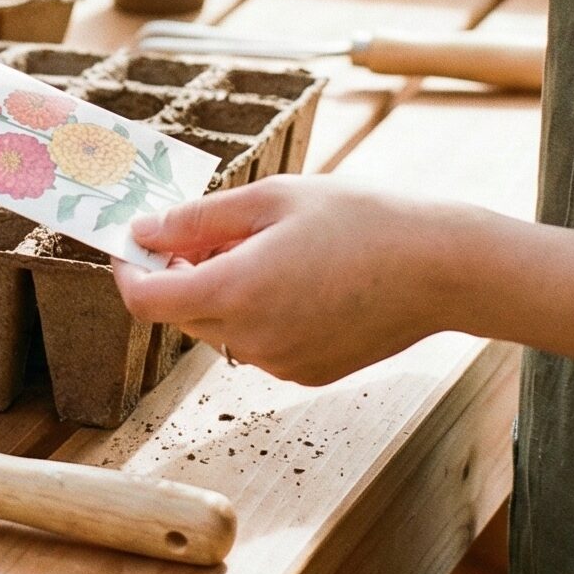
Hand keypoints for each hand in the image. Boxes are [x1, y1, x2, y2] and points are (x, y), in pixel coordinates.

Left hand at [113, 177, 466, 385]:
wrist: (443, 268)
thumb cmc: (362, 219)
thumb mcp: (271, 199)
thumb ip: (198, 220)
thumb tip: (142, 232)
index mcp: (236, 292)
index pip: (146, 301)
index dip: (130, 270)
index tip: (137, 242)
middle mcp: (252, 339)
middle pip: (181, 314)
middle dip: (180, 274)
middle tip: (212, 229)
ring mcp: (281, 364)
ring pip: (219, 329)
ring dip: (220, 292)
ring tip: (266, 247)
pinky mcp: (308, 373)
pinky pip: (257, 342)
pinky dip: (256, 312)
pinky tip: (298, 277)